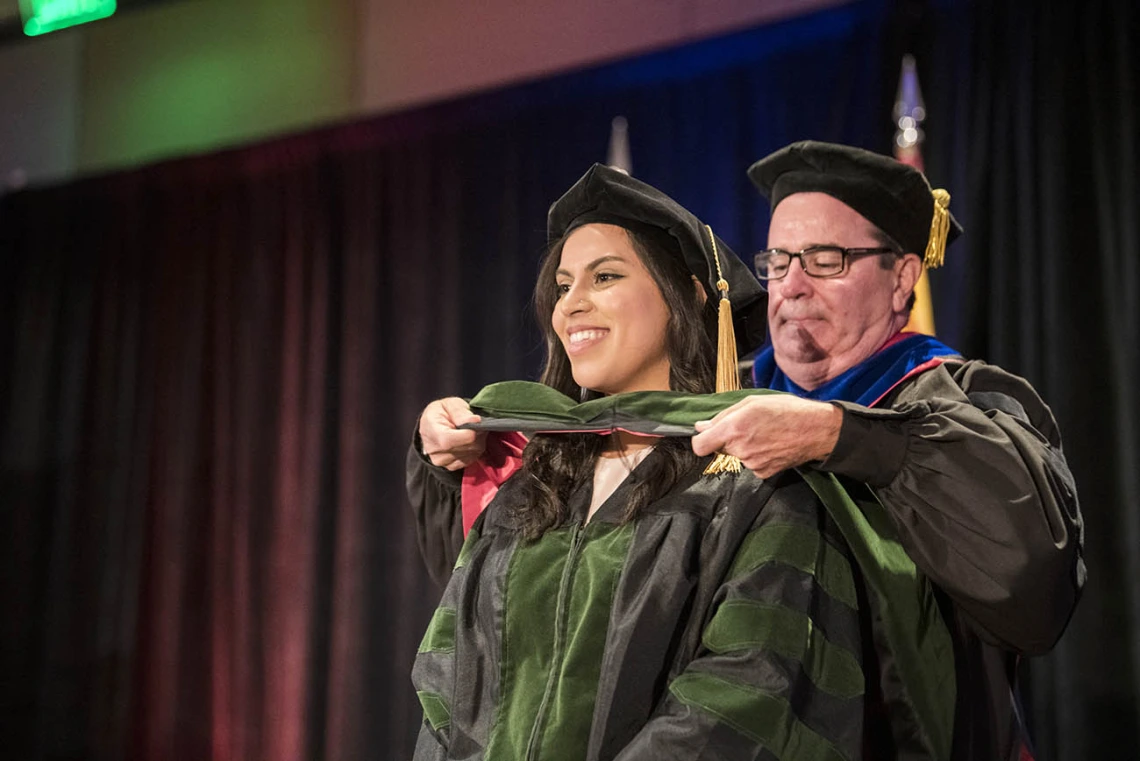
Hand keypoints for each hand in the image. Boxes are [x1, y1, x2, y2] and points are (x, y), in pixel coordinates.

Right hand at [419, 397, 487, 470]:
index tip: (476, 421)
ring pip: (472, 453)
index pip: (454, 439)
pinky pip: (471, 459)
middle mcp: (434, 449)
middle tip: (476, 424)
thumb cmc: (442, 412)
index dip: (471, 431)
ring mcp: (442, 460)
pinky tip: (468, 441)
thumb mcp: (450, 404)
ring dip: (477, 441)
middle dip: (477, 434)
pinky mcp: (450, 466)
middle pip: (468, 446)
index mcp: (432, 430)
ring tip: (471, 431)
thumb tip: (475, 421)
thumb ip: (460, 412)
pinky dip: (474, 449)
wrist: (432, 426)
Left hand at [690, 395, 842, 478]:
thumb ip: (722, 416)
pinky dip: (757, 456)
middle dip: (728, 438)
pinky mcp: (763, 473)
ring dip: (744, 446)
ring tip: (765, 434)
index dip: (701, 440)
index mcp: (734, 428)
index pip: (699, 446)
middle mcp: (740, 448)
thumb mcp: (752, 402)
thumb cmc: (785, 410)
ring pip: (737, 455)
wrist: (815, 430)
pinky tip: (771, 445)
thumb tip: (700, 427)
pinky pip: (751, 464)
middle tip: (749, 426)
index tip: (707, 436)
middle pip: (720, 448)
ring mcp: (752, 464)